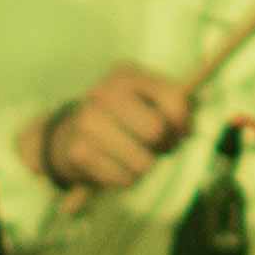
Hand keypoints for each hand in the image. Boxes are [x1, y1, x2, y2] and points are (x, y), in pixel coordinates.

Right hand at [33, 64, 196, 195]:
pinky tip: (117, 164)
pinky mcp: (81, 152)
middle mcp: (103, 93)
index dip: (184, 122)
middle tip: (156, 145)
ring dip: (146, 164)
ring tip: (135, 154)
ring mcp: (88, 123)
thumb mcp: (147, 98)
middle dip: (165, 145)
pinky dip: (128, 177)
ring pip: (144, 162)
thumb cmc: (122, 117)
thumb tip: (186, 131)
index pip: (174, 99)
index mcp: (125, 75)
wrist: (68, 135)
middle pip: (157, 131)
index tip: (179, 130)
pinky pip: (126, 179)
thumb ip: (177, 106)